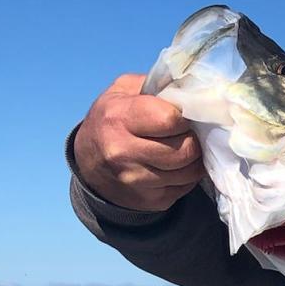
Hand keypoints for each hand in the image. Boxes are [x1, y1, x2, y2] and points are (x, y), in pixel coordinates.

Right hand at [72, 73, 202, 211]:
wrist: (89, 164)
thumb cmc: (111, 119)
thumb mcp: (122, 91)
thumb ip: (155, 84)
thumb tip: (193, 86)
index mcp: (118, 118)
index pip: (170, 119)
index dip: (183, 116)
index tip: (181, 114)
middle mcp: (123, 152)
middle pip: (185, 149)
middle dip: (193, 139)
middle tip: (188, 133)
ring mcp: (136, 180)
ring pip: (189, 171)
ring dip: (194, 159)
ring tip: (185, 147)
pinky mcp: (151, 201)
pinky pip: (186, 187)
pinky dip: (188, 175)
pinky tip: (177, 165)